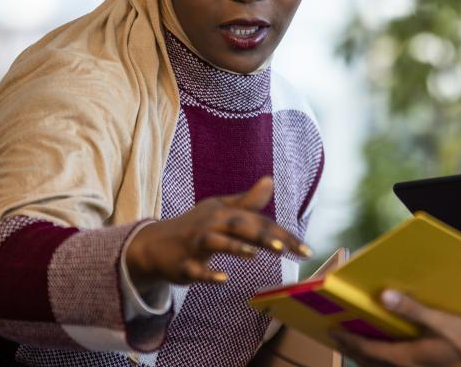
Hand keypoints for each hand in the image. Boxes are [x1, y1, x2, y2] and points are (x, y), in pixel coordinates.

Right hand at [125, 176, 310, 287]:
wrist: (154, 244)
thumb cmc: (195, 226)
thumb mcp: (220, 210)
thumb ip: (247, 201)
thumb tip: (270, 181)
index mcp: (225, 213)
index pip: (259, 222)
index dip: (283, 234)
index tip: (306, 250)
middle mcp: (212, 224)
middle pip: (240, 226)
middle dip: (263, 236)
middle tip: (285, 249)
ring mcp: (195, 244)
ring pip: (216, 243)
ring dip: (234, 247)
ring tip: (254, 254)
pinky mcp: (183, 265)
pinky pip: (195, 270)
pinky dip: (208, 274)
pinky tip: (223, 279)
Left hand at [331, 290, 460, 366]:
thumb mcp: (442, 323)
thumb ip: (412, 310)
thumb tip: (383, 296)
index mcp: (405, 357)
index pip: (367, 348)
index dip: (348, 340)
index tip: (332, 331)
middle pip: (370, 363)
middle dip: (353, 350)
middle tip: (339, 339)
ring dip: (366, 358)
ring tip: (359, 347)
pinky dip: (383, 363)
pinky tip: (391, 356)